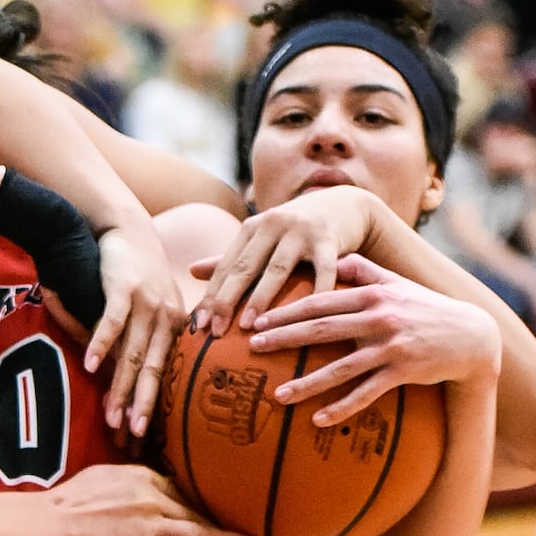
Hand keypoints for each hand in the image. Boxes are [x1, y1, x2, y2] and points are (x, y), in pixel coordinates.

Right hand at [46, 463, 258, 535]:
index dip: (200, 504)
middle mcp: (153, 496)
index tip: (216, 512)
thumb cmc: (70, 499)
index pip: (180, 490)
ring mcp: (151, 522)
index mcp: (143, 475)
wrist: (54, 520)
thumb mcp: (105, 475)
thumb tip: (144, 483)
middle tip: (250, 528)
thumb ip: (131, 479)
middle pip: (195, 510)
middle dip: (223, 521)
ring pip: (197, 530)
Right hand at [85, 226, 186, 437]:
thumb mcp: (159, 305)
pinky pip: (112, 322)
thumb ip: (155, 337)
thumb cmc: (139, 272)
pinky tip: (89, 367)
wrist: (127, 227)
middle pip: (154, 368)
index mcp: (177, 325)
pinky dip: (100, 345)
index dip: (156, 403)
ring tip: (111, 414)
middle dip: (143, 404)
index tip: (148, 434)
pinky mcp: (124, 288)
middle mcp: (166, 316)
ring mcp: (146, 302)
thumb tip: (147, 377)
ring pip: (133, 352)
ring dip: (121, 385)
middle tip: (134, 435)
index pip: (167, 372)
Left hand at [191, 185, 380, 336]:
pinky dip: (316, 293)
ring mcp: (300, 230)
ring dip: (261, 298)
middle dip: (226, 300)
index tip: (198, 326)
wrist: (345, 205)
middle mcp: (271, 225)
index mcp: (251, 228)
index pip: (225, 267)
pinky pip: (323, 270)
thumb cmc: (297, 230)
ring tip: (250, 326)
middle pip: (244, 267)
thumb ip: (233, 256)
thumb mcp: (263, 237)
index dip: (211, 296)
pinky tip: (308, 317)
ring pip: (277, 269)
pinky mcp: (329, 238)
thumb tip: (190, 271)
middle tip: (214, 331)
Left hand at [247, 255, 501, 425]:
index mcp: (372, 295)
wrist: (471, 335)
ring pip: (341, 368)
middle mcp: (379, 318)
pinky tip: (319, 420)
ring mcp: (391, 347)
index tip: (259, 320)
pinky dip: (343, 407)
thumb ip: (365, 270)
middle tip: (253, 348)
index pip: (321, 301)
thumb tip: (337, 256)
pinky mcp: (404, 372)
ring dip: (307, 383)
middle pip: (323, 329)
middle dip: (285, 338)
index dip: (287, 310)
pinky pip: (368, 393)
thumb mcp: (397, 283)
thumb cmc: (425, 308)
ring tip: (278, 396)